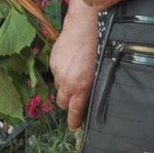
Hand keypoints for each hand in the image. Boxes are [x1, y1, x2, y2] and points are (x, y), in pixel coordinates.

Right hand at [53, 4, 102, 129]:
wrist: (84, 26)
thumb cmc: (99, 48)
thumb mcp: (100, 72)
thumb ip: (93, 87)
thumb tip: (91, 98)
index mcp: (80, 86)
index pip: (74, 111)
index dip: (74, 120)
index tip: (74, 126)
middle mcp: (66, 82)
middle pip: (62, 103)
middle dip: (68, 104)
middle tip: (77, 100)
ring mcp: (57, 71)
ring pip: (59, 87)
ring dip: (65, 86)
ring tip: (76, 76)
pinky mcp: (52, 61)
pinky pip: (56, 73)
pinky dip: (62, 73)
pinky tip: (71, 64)